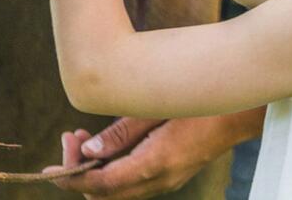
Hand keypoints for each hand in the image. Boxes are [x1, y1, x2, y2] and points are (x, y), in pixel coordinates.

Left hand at [44, 115, 249, 198]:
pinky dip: (112, 167)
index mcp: (154, 164)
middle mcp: (160, 180)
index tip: (49, 170)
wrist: (242, 111)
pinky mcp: (170, 174)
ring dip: (95, 169)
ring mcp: (167, 180)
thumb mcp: (155, 108)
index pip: (101, 184)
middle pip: (105, 194)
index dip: (71, 178)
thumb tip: (87, 151)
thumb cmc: (198, 101)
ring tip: (83, 137)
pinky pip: (132, 182)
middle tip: (70, 137)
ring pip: (118, 190)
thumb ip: (121, 132)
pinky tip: (106, 143)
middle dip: (79, 171)